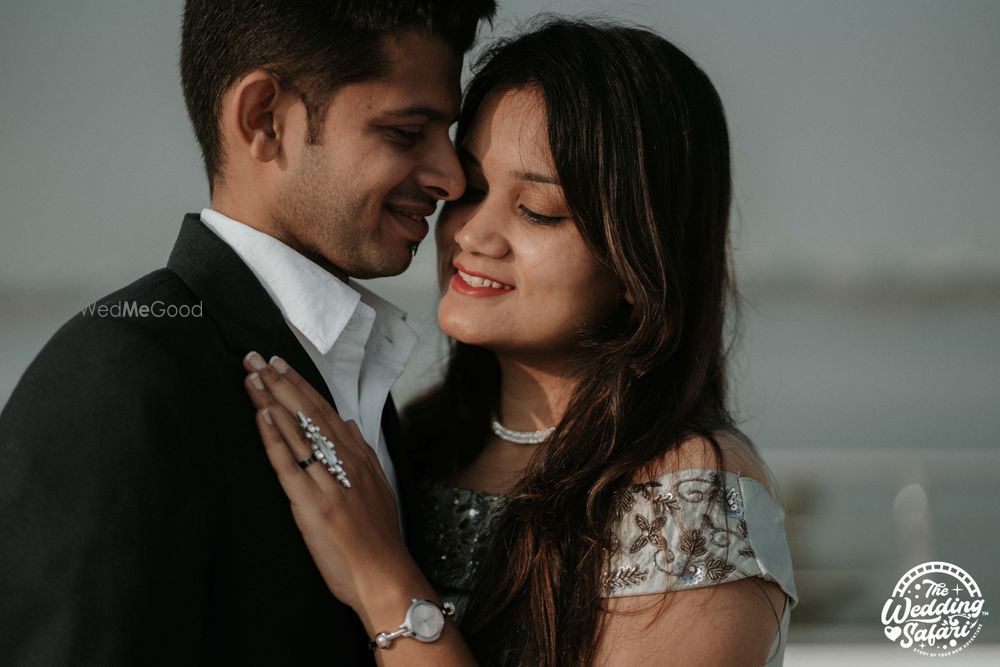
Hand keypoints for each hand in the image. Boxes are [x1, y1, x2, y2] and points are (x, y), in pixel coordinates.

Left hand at [241, 351, 424, 619]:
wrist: (384, 574)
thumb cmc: (378, 538)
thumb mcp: (379, 487)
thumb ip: (363, 454)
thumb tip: (350, 425)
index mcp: (359, 457)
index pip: (326, 411)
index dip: (301, 385)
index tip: (280, 363)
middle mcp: (345, 462)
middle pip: (309, 413)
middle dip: (281, 382)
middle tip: (256, 357)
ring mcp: (329, 481)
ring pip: (298, 431)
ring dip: (273, 400)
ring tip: (252, 376)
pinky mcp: (313, 503)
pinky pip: (290, 463)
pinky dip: (275, 437)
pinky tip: (262, 415)